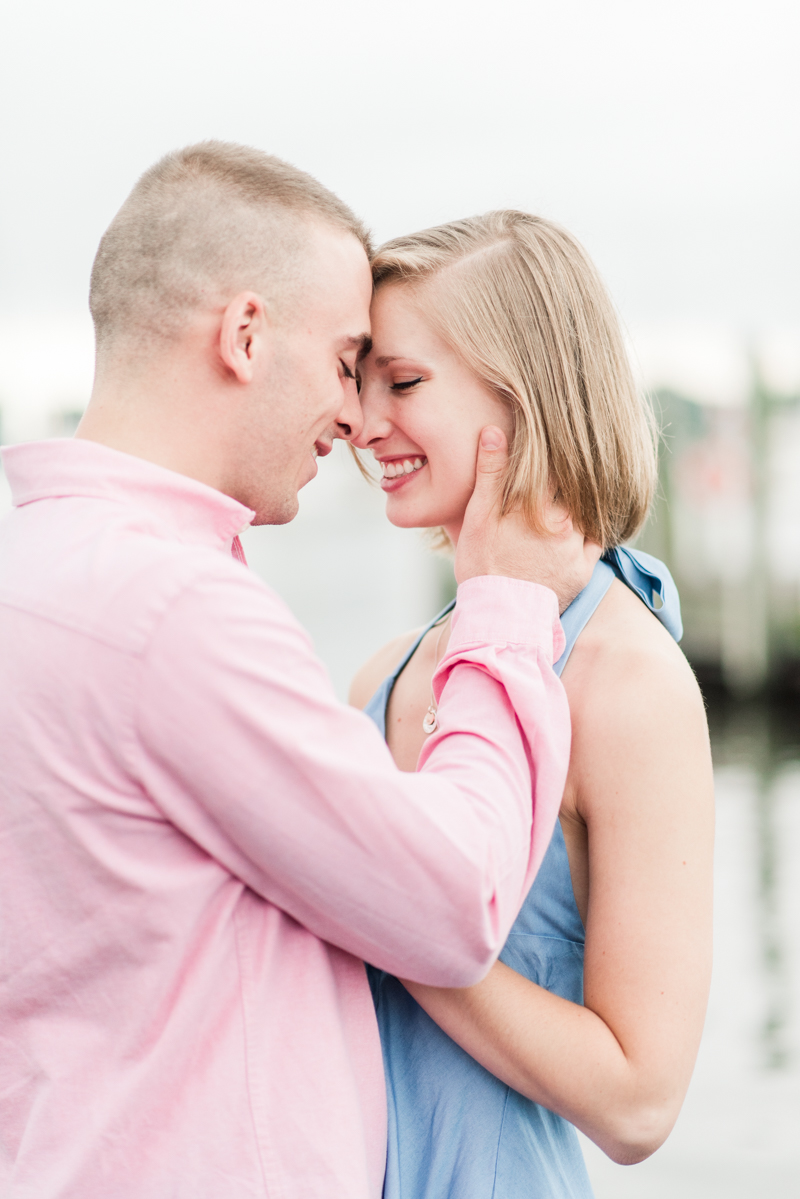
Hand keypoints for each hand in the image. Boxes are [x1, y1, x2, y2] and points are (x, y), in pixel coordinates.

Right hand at [455, 426, 601, 612]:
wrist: (501, 620)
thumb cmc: (483, 566)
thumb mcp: (478, 518)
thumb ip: (490, 474)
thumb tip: (495, 431)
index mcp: (537, 503)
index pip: (552, 463)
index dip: (549, 449)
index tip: (547, 438)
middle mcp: (564, 520)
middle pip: (573, 484)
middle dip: (566, 473)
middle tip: (564, 456)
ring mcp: (577, 545)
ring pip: (587, 508)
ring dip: (581, 497)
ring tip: (570, 492)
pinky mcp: (585, 568)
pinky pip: (597, 537)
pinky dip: (592, 525)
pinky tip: (582, 520)